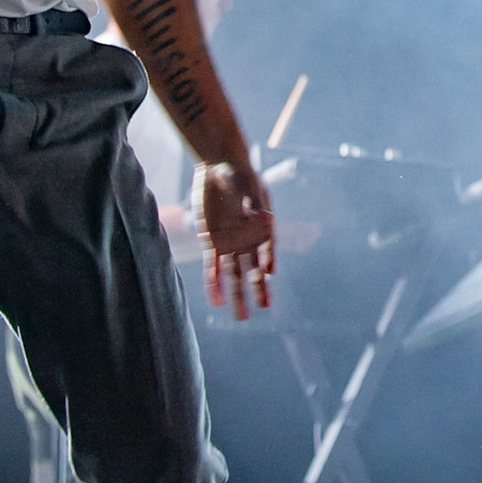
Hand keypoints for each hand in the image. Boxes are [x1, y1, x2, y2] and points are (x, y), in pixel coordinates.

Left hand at [197, 161, 275, 319]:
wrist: (218, 166)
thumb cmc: (237, 172)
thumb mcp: (246, 183)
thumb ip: (253, 201)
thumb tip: (263, 218)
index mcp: (262, 226)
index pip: (267, 246)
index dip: (268, 257)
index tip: (269, 272)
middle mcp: (249, 239)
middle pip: (254, 267)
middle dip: (259, 288)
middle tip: (264, 306)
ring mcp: (231, 243)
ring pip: (235, 274)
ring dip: (237, 294)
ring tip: (242, 316)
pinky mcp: (212, 242)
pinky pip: (213, 267)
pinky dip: (214, 283)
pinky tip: (216, 300)